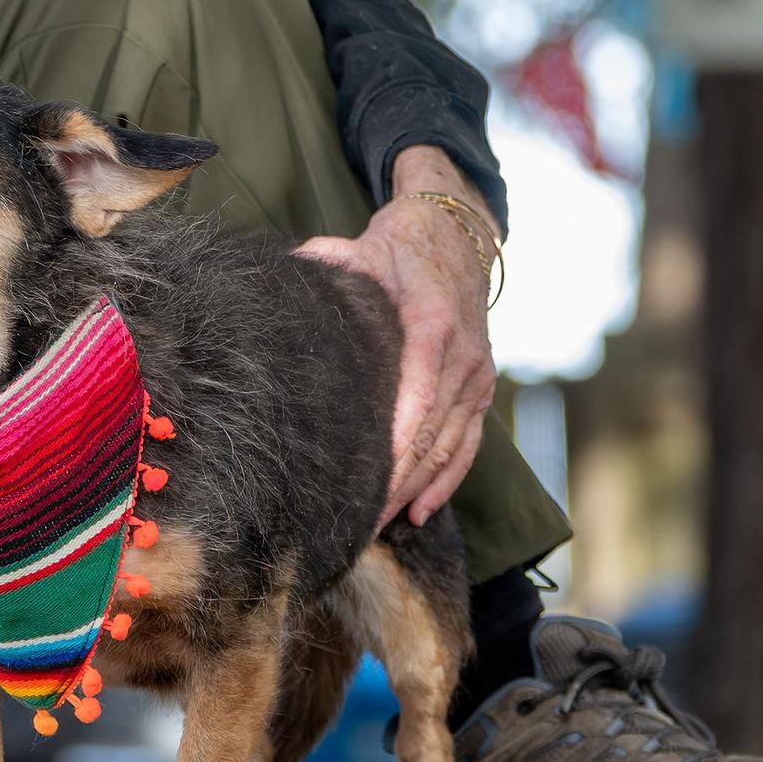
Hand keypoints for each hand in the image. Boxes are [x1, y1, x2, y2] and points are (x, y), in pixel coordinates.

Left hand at [295, 148, 496, 523]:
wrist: (455, 236)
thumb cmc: (397, 249)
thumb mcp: (359, 248)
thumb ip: (322, 265)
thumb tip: (280, 280)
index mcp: (431, 325)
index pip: (418, 399)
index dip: (394, 446)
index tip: (363, 481)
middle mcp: (463, 356)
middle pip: (431, 435)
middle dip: (396, 482)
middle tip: (356, 521)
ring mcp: (478, 375)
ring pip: (451, 447)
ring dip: (417, 490)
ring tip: (378, 525)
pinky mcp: (482, 388)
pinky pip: (469, 444)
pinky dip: (447, 481)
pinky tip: (419, 511)